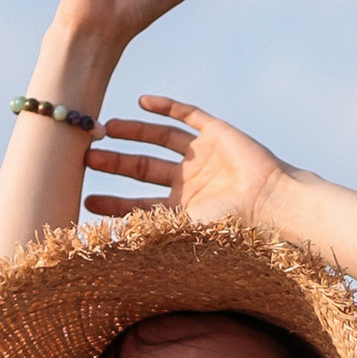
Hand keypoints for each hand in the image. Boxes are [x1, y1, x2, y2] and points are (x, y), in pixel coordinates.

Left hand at [86, 94, 288, 227]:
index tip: (85, 200)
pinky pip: (189, 115)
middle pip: (143, 169)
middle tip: (86, 157)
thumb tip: (110, 255)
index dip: (112, 204)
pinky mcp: (219, 134)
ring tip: (107, 128)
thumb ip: (150, 238)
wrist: (271, 205)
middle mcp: (191, 183)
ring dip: (134, 132)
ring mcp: (204, 157)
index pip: (139, 205)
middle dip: (115, 163)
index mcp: (183, 210)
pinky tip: (142, 102)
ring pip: (161, 140)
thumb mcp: (184, 236)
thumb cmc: (231, 228)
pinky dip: (166, 107)